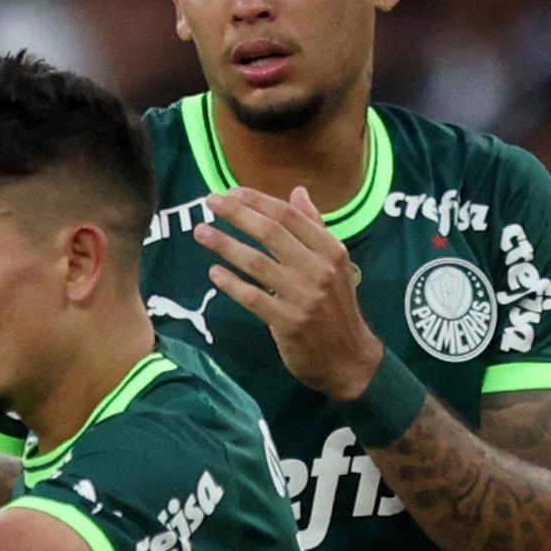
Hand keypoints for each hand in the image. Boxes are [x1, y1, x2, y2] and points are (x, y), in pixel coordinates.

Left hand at [195, 186, 383, 398]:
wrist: (348, 358)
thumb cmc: (337, 307)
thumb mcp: (335, 264)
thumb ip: (315, 228)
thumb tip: (298, 192)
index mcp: (331, 250)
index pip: (289, 216)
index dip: (258, 201)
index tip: (231, 192)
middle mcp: (319, 269)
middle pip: (271, 233)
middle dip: (236, 214)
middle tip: (210, 202)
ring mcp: (303, 296)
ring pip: (257, 263)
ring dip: (225, 245)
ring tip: (201, 232)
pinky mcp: (288, 322)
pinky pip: (253, 297)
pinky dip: (231, 284)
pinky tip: (214, 273)